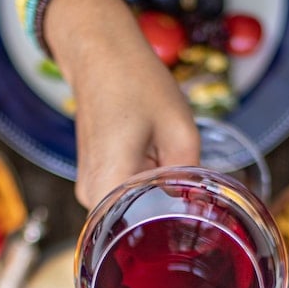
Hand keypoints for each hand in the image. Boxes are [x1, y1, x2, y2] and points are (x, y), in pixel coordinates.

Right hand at [44, 0, 200, 208]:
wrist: (99, 53)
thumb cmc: (135, 83)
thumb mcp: (180, 128)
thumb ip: (191, 175)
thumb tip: (200, 203)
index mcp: (109, 185)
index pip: (144, 233)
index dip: (175, 228)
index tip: (199, 221)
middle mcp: (91, 197)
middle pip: (140, 222)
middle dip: (169, 208)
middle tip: (193, 183)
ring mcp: (88, 189)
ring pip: (134, 207)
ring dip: (157, 191)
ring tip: (167, 156)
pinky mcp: (94, 178)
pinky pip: (126, 193)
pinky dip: (146, 180)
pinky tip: (155, 154)